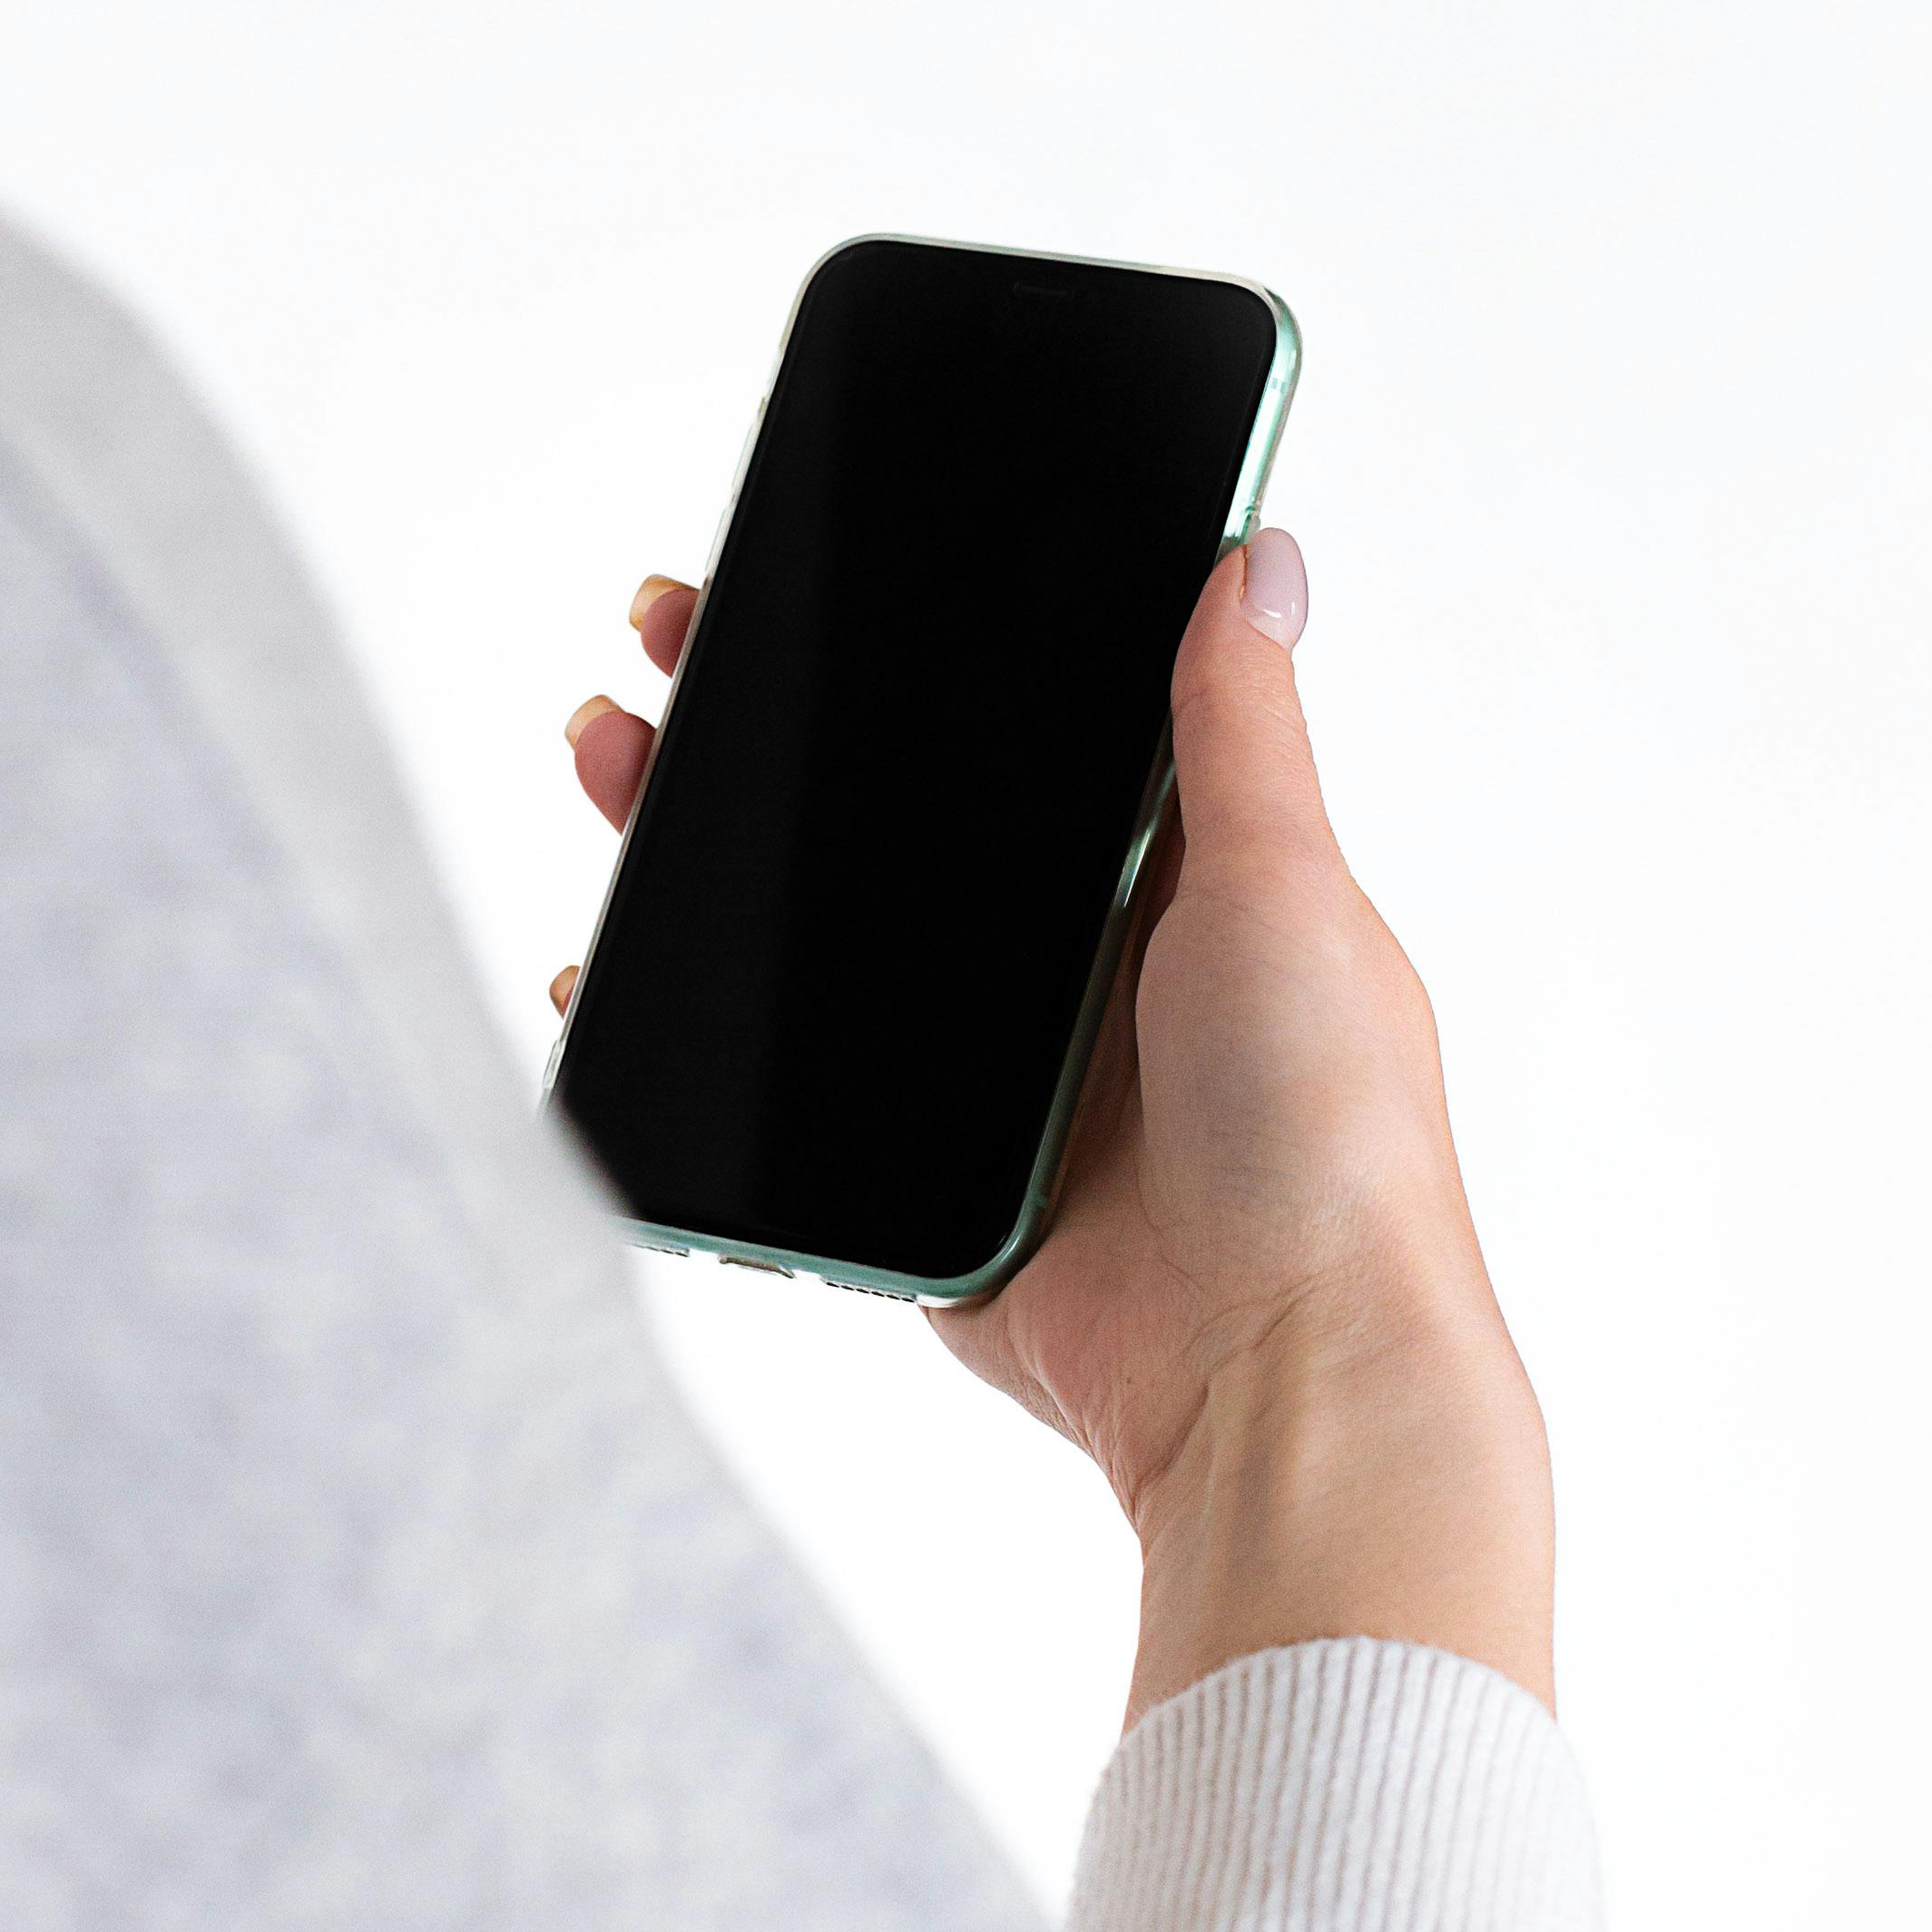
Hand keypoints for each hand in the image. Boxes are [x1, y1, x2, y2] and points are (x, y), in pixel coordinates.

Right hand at [559, 543, 1553, 1723]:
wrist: (1274, 1378)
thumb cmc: (1331, 1139)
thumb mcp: (1289, 891)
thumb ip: (1240, 729)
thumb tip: (1253, 553)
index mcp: (1162, 879)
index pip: (1011, 727)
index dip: (908, 646)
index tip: (808, 567)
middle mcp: (1067, 968)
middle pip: (883, 821)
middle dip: (766, 733)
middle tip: (667, 648)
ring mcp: (984, 1078)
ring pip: (811, 941)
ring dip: (702, 857)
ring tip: (613, 762)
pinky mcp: (919, 1180)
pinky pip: (780, 1093)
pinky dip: (688, 1039)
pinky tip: (600, 975)